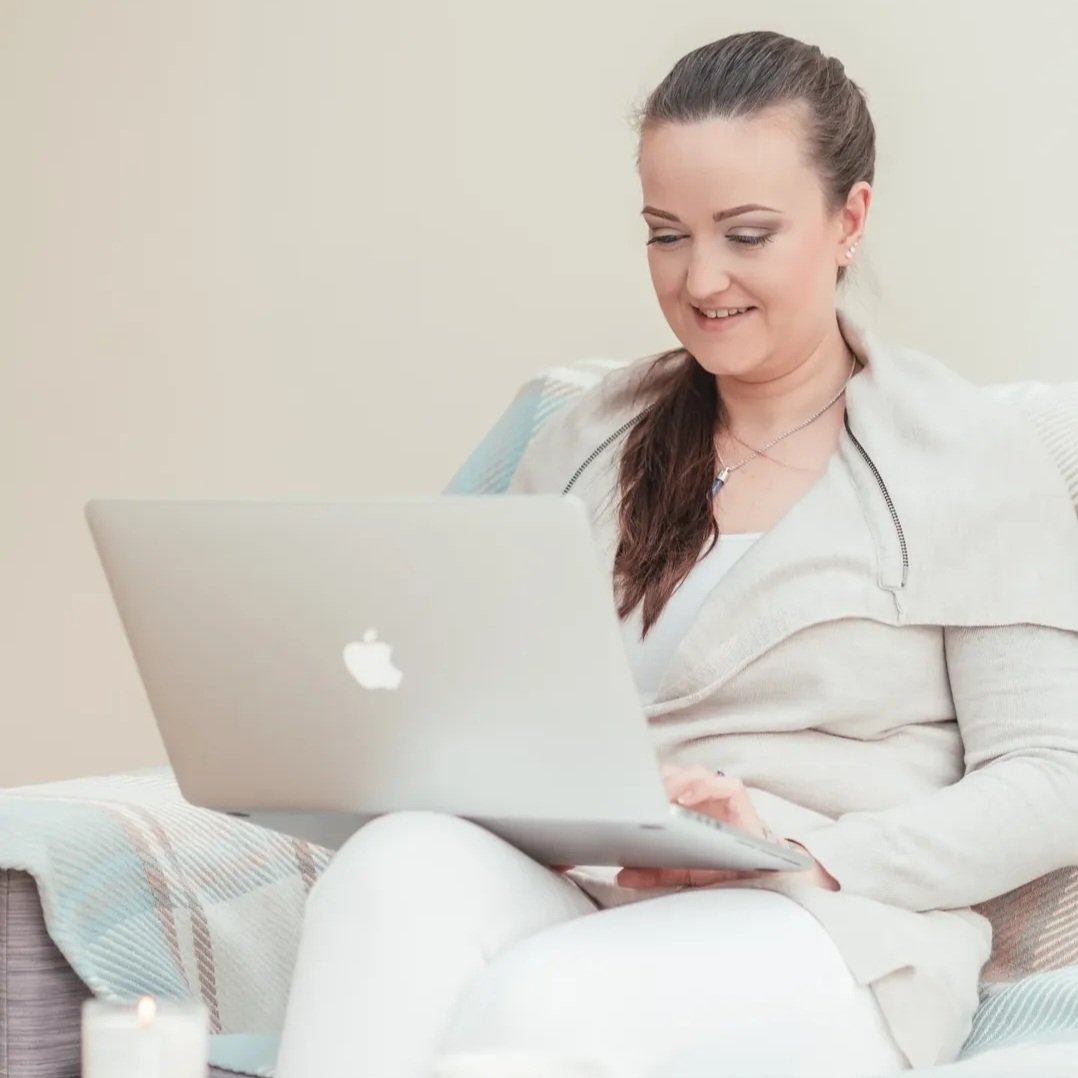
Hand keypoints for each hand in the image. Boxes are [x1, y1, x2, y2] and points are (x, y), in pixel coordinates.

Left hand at [615, 764, 837, 891]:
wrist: (760, 878)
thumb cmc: (719, 867)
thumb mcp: (679, 871)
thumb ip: (652, 873)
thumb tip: (621, 876)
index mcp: (683, 807)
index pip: (658, 782)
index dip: (643, 783)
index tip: (626, 794)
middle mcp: (700, 796)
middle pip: (672, 773)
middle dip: (655, 781)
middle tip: (640, 797)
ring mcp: (719, 796)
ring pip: (693, 773)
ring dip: (675, 782)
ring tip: (660, 797)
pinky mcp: (739, 800)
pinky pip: (723, 784)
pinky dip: (703, 787)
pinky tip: (685, 800)